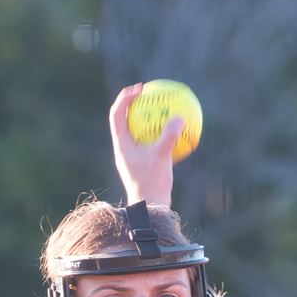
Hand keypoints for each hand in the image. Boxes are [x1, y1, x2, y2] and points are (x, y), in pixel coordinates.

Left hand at [109, 83, 181, 209]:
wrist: (150, 207)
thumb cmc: (152, 183)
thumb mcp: (162, 157)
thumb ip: (169, 136)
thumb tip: (179, 117)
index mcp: (121, 145)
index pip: (117, 114)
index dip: (125, 98)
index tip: (139, 89)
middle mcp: (123, 149)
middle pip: (124, 119)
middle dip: (134, 103)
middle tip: (147, 92)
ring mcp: (132, 157)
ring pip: (137, 131)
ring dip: (146, 118)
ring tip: (160, 107)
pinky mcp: (141, 163)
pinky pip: (149, 143)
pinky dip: (158, 134)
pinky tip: (174, 130)